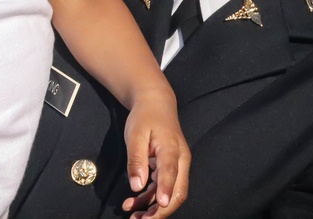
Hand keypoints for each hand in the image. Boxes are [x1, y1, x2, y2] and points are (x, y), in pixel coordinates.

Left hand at [121, 93, 189, 217]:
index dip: (165, 190)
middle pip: (177, 191)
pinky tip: (133, 203)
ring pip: (170, 194)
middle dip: (161, 210)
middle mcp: (180, 161)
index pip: (171, 172)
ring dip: (153, 208)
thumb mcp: (135, 134)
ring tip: (133, 217)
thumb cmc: (145, 117)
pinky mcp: (169, 169)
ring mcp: (176, 166)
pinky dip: (149, 198)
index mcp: (172, 149)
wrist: (155, 104)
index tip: (159, 206)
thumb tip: (136, 185)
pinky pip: (161, 188)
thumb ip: (136, 159)